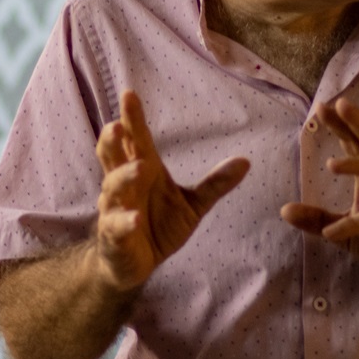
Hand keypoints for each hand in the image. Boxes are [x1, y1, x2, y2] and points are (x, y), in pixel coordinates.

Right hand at [94, 90, 249, 290]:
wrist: (134, 264)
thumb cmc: (158, 225)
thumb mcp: (192, 205)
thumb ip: (214, 184)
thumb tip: (246, 161)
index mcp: (142, 170)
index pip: (135, 140)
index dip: (132, 119)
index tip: (130, 94)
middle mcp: (124, 185)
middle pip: (113, 156)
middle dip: (112, 140)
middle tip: (118, 125)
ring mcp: (114, 209)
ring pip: (113, 187)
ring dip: (124, 177)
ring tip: (140, 168)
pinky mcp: (113, 236)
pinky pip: (116, 226)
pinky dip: (125, 222)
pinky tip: (135, 219)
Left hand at [279, 97, 358, 281]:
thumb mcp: (348, 231)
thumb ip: (319, 219)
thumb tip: (284, 210)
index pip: (357, 143)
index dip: (342, 124)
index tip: (322, 106)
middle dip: (357, 123)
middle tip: (338, 105)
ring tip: (331, 165)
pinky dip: (356, 223)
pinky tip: (331, 232)